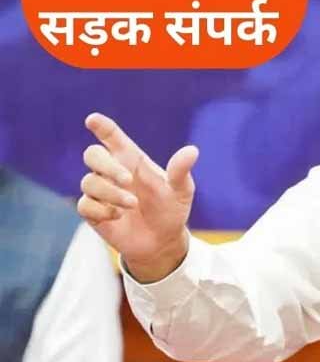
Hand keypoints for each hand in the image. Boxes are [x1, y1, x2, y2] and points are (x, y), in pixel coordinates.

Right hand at [78, 113, 198, 282]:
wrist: (162, 241)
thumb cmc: (171, 209)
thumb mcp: (181, 191)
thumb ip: (181, 171)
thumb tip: (192, 151)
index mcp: (133, 160)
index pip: (113, 138)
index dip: (102, 127)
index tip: (93, 120)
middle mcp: (113, 172)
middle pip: (92, 154)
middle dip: (107, 165)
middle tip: (127, 180)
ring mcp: (101, 191)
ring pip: (88, 181)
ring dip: (111, 193)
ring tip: (132, 204)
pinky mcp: (93, 211)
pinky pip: (84, 204)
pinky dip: (102, 210)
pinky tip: (118, 216)